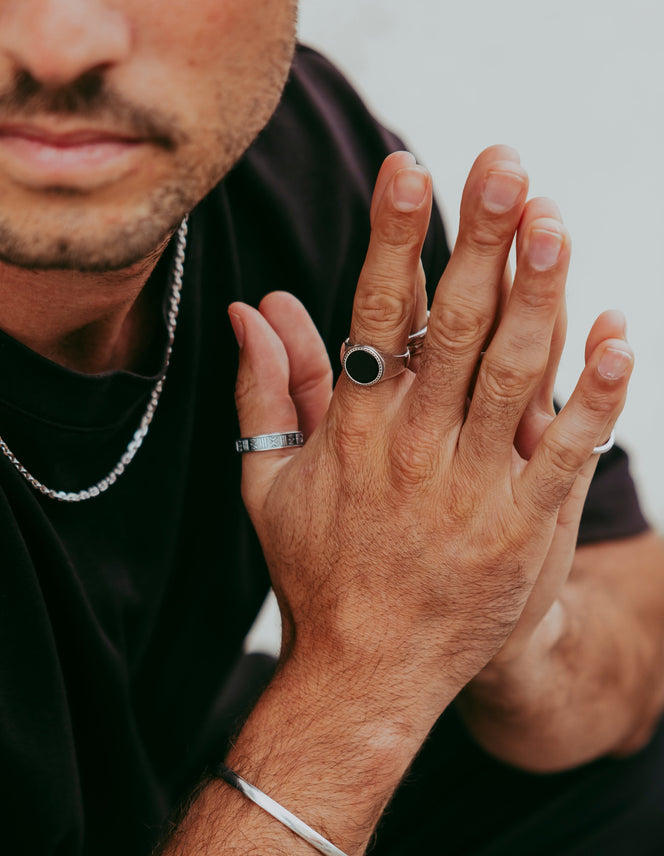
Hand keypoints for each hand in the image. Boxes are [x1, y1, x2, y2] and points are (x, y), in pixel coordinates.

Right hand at [229, 147, 632, 734]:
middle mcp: (412, 451)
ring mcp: (470, 491)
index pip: (372, 316)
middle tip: (501, 165)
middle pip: (450, 328)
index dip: (391, 240)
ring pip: (513, 376)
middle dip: (477, 240)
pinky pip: (566, 454)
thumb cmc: (316, 572)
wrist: (367, 674)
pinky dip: (596, 393)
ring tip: (553, 219)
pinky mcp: (521, 532)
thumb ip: (265, 389)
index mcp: (352, 433)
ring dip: (538, 294)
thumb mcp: (267, 482)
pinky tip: (618, 331)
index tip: (408, 170)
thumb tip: (252, 307)